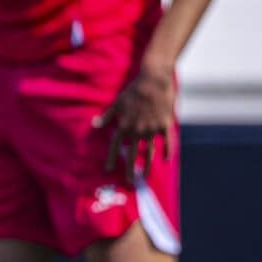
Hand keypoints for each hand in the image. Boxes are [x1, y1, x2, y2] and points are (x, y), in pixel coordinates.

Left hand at [93, 58, 174, 180]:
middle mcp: (137, 130)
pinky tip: (166, 159)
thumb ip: (107, 116)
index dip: (112, 158)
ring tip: (145, 176)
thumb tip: (94, 124)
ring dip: (147, 165)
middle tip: (128, 181)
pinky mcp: (164, 125)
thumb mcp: (118, 102)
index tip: (108, 169)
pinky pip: (167, 141)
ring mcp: (151, 129)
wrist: (153, 80)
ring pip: (149, 152)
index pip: (116, 146)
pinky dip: (167, 150)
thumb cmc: (134, 90)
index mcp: (124, 125)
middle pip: (132, 154)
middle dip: (130, 169)